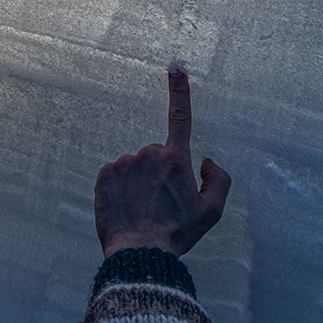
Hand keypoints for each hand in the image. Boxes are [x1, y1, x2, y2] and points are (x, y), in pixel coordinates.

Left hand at [94, 69, 231, 257]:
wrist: (138, 253)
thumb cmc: (176, 234)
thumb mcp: (211, 213)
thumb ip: (218, 181)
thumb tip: (205, 161)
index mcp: (175, 159)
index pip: (180, 118)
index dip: (179, 91)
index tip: (176, 68)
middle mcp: (148, 154)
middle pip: (156, 156)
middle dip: (159, 173)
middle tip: (161, 204)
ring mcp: (124, 163)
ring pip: (135, 167)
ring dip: (139, 182)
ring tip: (142, 210)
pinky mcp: (104, 174)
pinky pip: (116, 175)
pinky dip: (121, 188)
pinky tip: (127, 208)